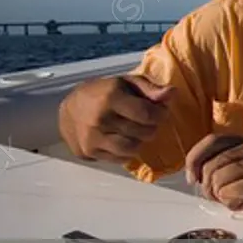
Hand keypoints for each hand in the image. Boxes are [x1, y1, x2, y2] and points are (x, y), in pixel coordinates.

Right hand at [59, 75, 173, 161]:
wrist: (70, 108)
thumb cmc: (104, 92)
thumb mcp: (128, 83)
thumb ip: (151, 89)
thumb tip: (172, 93)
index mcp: (110, 98)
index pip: (147, 114)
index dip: (160, 114)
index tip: (161, 112)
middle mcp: (99, 119)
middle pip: (142, 133)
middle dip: (151, 127)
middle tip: (148, 122)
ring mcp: (92, 138)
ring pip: (132, 149)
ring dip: (140, 141)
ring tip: (136, 131)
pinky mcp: (88, 152)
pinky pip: (119, 159)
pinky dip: (127, 152)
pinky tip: (123, 139)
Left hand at [184, 134, 242, 220]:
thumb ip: (226, 162)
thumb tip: (194, 173)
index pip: (211, 140)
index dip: (194, 159)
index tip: (192, 177)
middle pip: (210, 165)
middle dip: (207, 186)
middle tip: (217, 197)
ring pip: (217, 182)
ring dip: (221, 197)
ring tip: (238, 199)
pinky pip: (228, 196)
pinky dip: (232, 205)